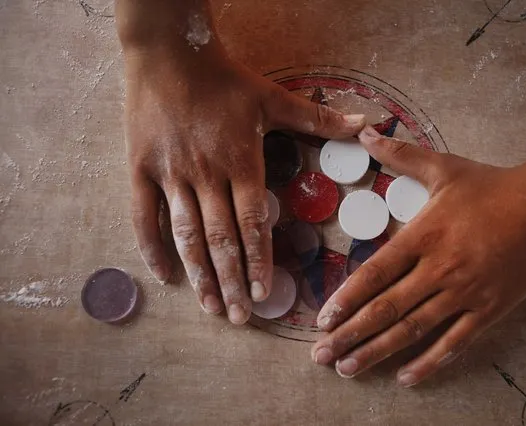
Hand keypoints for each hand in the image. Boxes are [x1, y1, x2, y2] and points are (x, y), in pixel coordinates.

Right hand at [121, 18, 365, 323]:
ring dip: (199, 274)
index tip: (266, 294)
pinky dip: (152, 247)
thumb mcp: (274, 98)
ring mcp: (170, 173)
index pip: (252, 223)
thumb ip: (319, 120)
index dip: (260, 260)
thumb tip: (366, 125)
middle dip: (233, 280)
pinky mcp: (140, 167)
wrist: (170, 52)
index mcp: (241, 161)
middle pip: (221, 238)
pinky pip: (143, 216)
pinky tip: (164, 276)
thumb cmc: (225, 78)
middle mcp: (206, 174)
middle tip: (241, 316)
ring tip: (211, 306)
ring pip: (185, 233)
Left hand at [311, 126, 525, 385]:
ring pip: (414, 330)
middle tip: (321, 356)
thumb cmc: (494, 186)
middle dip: (350, 335)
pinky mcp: (489, 310)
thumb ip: (401, 155)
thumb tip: (365, 131)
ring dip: (378, 352)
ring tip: (349, 369)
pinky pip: (455, 342)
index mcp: (424, 236)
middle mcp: (439, 269)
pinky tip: (405, 376)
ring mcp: (464, 293)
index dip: (346, 298)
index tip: (322, 319)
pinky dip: (429, 362)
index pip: (375, 273)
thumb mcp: (444, 167)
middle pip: (386, 309)